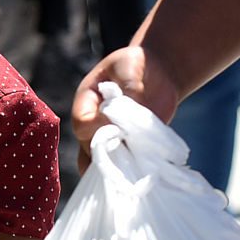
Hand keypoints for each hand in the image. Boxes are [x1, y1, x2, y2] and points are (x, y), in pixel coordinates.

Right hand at [71, 46, 179, 171]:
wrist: (157, 74)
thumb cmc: (138, 65)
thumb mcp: (130, 66)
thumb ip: (128, 83)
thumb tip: (128, 106)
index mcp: (86, 101)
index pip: (83, 122)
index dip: (98, 127)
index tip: (119, 124)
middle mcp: (93, 125)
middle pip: (89, 149)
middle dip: (108, 153)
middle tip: (130, 151)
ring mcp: (109, 140)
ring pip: (102, 165)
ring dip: (119, 168)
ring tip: (136, 166)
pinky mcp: (127, 150)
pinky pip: (122, 169)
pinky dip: (130, 173)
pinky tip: (143, 173)